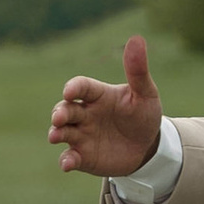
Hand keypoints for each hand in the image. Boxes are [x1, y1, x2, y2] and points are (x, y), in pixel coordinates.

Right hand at [47, 33, 164, 177]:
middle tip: (59, 117)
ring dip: (56, 133)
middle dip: (59, 112)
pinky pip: (70, 157)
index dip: (74, 87)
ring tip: (55, 136)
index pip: (81, 86)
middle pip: (65, 109)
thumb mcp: (145, 93)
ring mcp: (81, 135)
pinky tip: (67, 164)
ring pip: (62, 132)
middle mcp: (85, 113)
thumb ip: (137, 70)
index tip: (70, 91)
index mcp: (98, 95)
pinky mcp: (83, 156)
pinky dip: (66, 160)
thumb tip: (136, 39)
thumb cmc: (143, 115)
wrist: (148, 147)